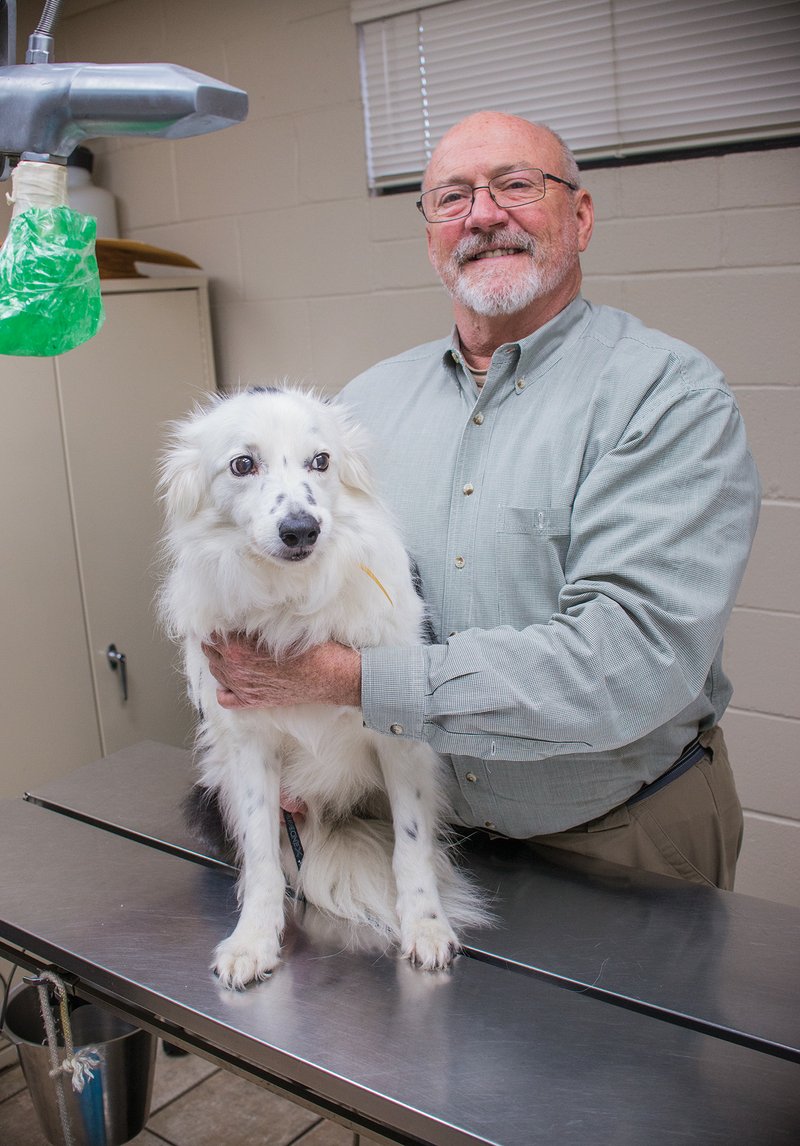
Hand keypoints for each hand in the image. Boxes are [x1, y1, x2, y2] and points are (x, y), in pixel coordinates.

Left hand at [201, 633, 361, 709]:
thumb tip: (239, 618)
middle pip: (211, 652)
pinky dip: (224, 687)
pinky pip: (225, 698)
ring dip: (219, 660)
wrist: (329, 676)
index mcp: (239, 651)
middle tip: (228, 632)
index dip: (220, 624)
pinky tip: (231, 678)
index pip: (214, 634)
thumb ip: (254, 626)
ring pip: (216, 672)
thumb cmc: (310, 649)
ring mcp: (243, 688)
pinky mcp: (253, 701)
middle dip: (217, 641)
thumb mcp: (280, 628)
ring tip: (231, 650)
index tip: (227, 619)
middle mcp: (236, 672)